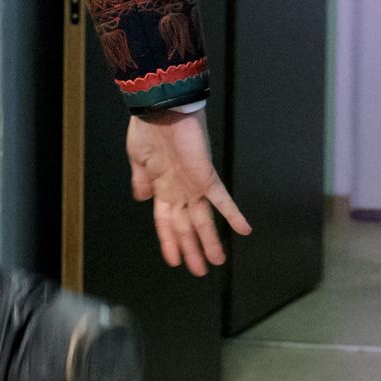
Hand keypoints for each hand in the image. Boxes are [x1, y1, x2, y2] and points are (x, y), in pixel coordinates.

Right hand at [125, 110, 250, 276]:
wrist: (160, 109)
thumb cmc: (146, 129)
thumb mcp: (137, 158)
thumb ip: (141, 180)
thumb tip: (141, 199)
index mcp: (161, 187)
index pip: (165, 223)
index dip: (169, 242)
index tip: (174, 261)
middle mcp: (178, 190)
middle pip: (185, 227)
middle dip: (191, 250)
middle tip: (199, 271)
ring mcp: (193, 185)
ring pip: (202, 221)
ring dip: (209, 242)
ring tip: (216, 261)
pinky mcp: (206, 176)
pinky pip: (222, 199)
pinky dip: (233, 215)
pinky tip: (244, 230)